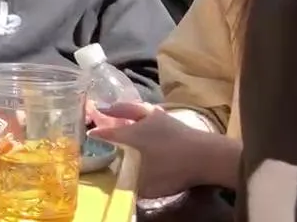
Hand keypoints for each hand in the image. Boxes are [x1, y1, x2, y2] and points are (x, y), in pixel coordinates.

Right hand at [88, 103, 228, 197]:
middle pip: (124, 110)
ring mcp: (162, 119)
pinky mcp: (176, 122)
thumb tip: (124, 189)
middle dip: (111, 110)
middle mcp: (144, 122)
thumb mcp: (149, 184)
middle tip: (101, 108)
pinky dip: (147, 113)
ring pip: (140, 108)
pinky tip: (150, 116)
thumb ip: (133, 186)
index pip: (110, 132)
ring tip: (125, 107)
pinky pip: (154, 112)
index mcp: (133, 134)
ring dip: (130, 107)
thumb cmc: (174, 168)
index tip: (89, 133)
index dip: (98, 133)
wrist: (208, 156)